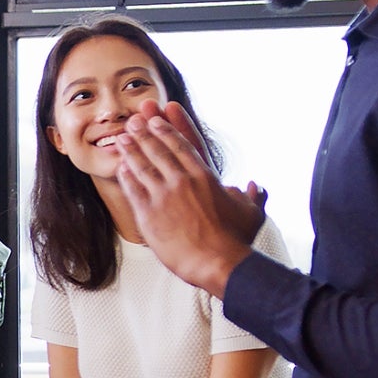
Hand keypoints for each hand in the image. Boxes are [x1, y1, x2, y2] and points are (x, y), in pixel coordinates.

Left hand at [114, 100, 256, 296]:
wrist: (216, 261)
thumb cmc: (235, 240)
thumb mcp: (251, 213)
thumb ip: (253, 195)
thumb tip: (256, 186)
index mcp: (205, 176)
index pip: (184, 145)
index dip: (169, 128)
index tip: (159, 116)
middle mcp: (183, 181)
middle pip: (160, 150)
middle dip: (145, 131)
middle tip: (134, 118)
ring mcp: (164, 196)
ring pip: (143, 166)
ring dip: (132, 149)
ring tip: (121, 137)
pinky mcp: (149, 213)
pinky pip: (133, 189)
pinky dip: (126, 175)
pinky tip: (120, 166)